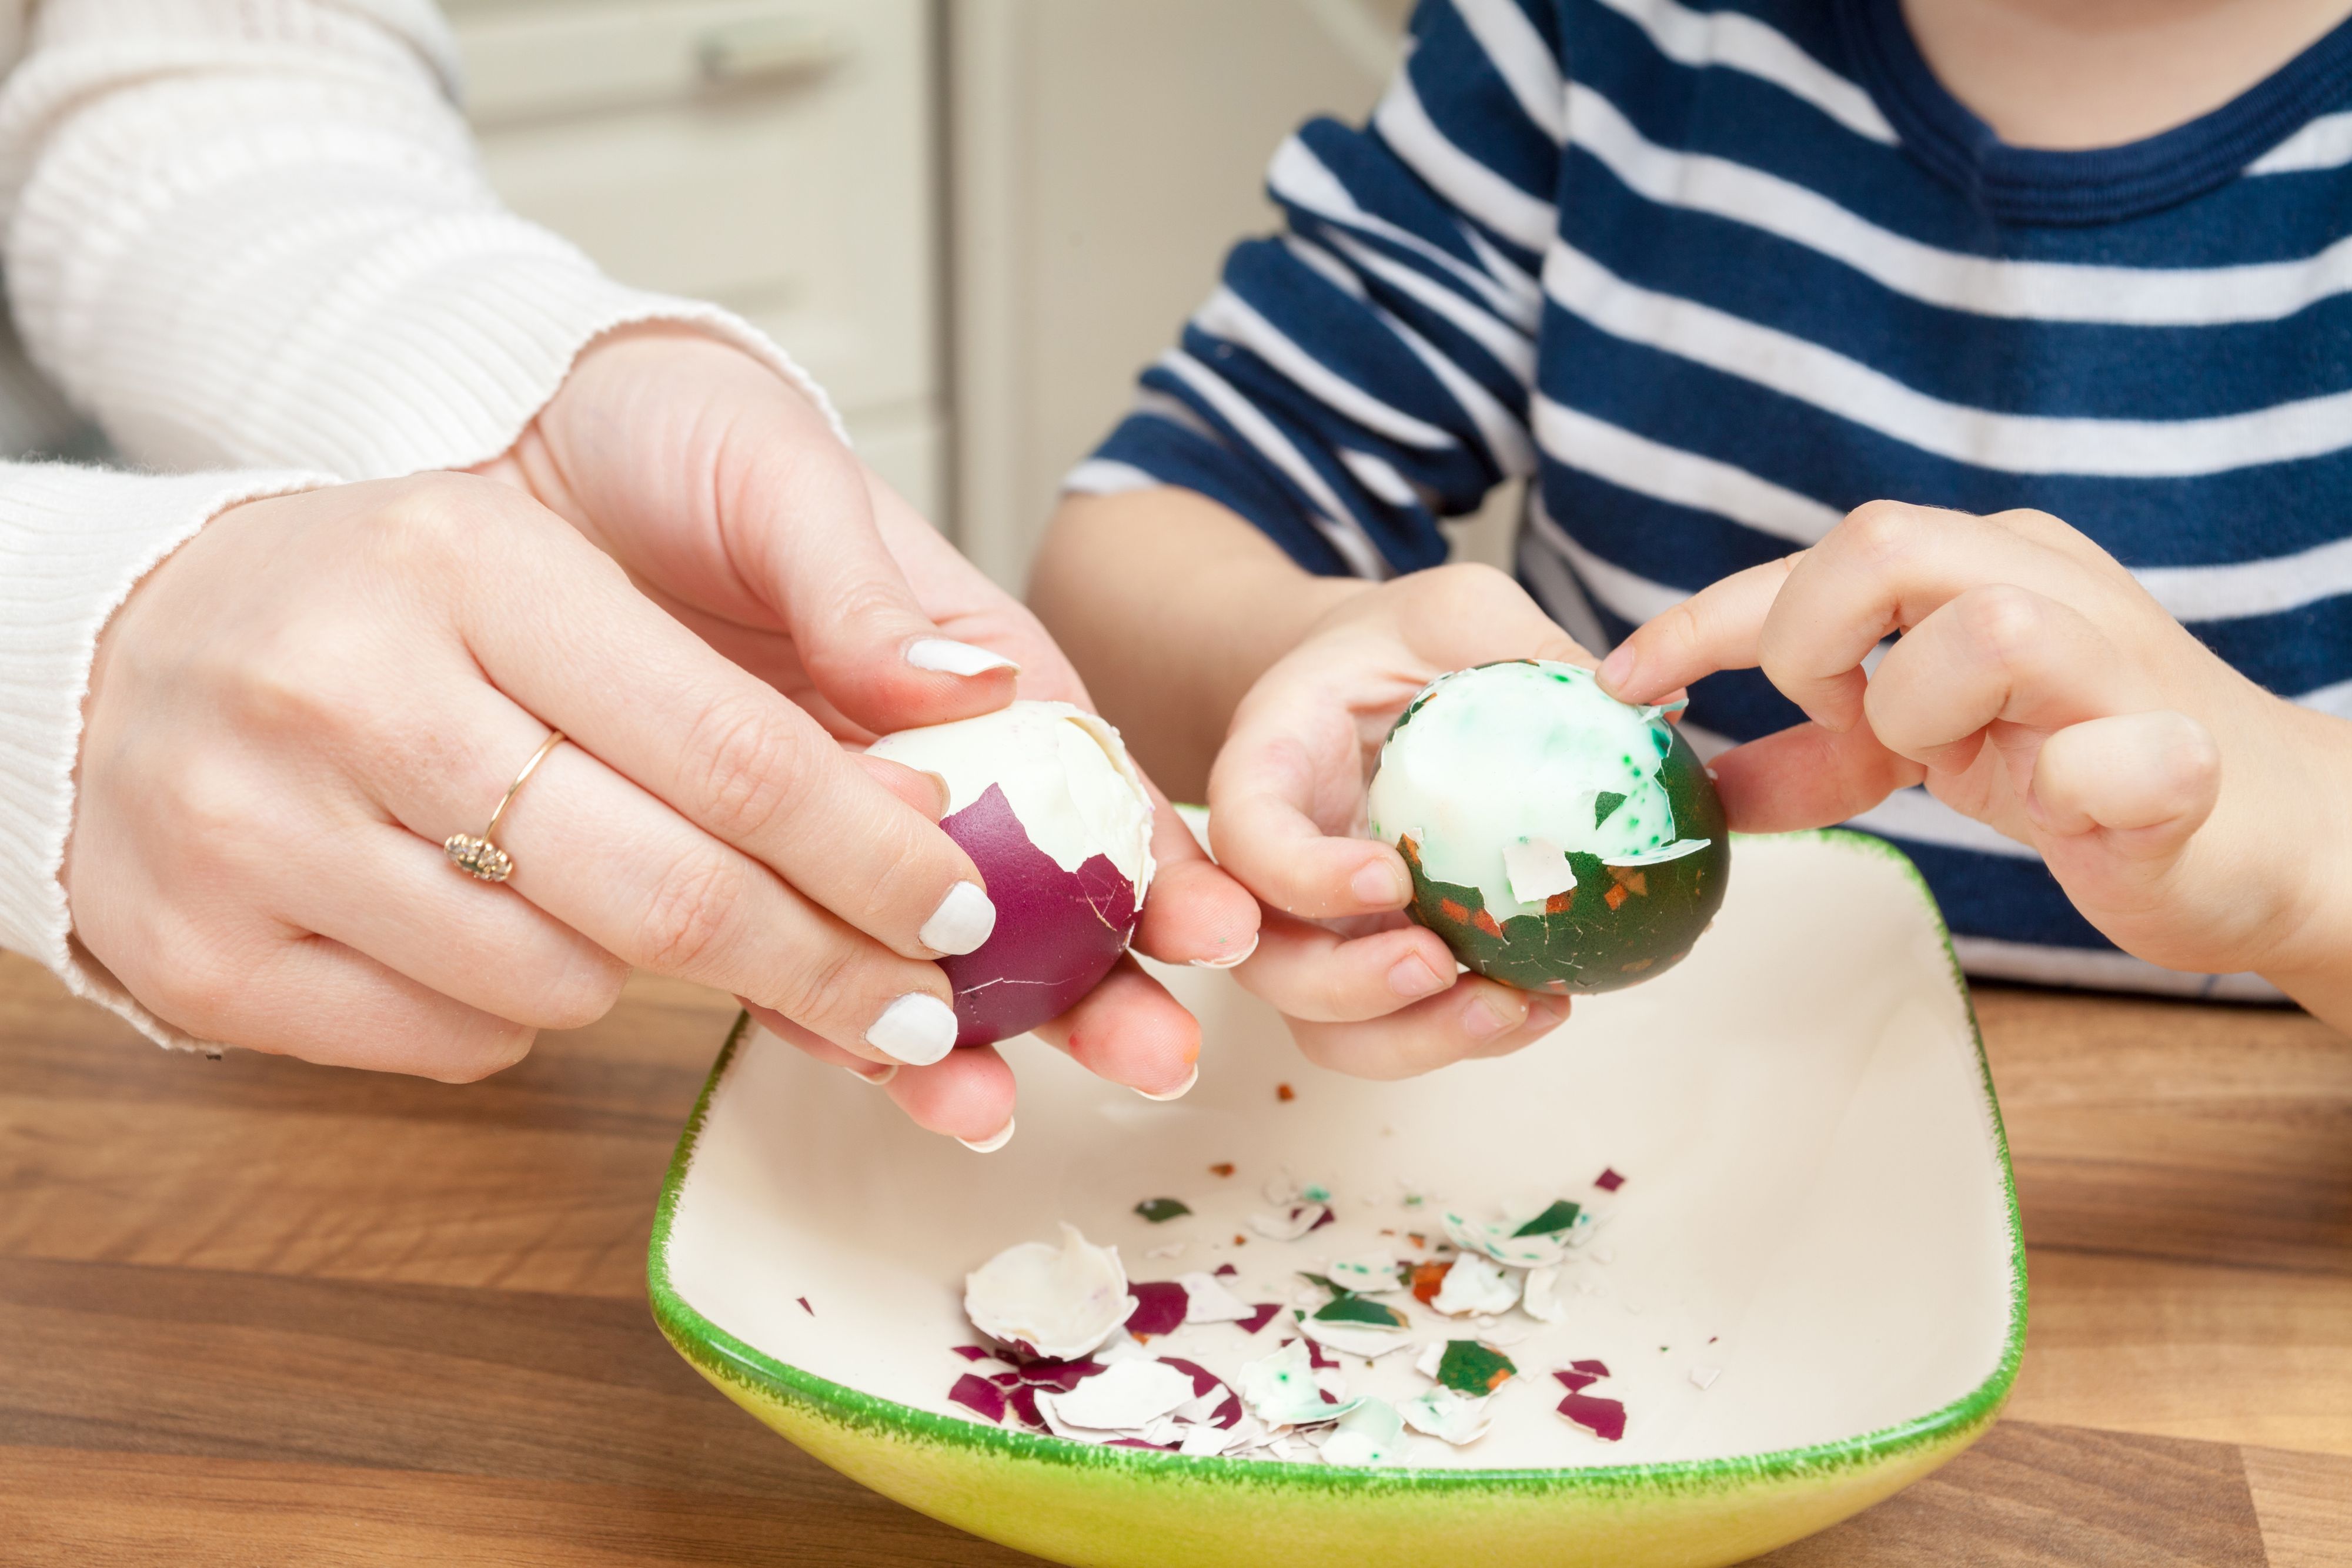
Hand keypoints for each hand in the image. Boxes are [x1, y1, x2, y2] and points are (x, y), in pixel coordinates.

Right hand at [70, 474, 997, 1084]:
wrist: (133, 643)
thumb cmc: (398, 597)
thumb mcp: (556, 563)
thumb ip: (776, 640)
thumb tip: (960, 732)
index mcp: (466, 562)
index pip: (734, 750)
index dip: (873, 853)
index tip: (964, 910)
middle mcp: (346, 690)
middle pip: (664, 892)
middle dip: (824, 968)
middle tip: (916, 1012)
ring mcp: (254, 830)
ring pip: (562, 985)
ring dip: (652, 976)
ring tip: (646, 905)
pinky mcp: (203, 953)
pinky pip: (452, 1045)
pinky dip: (520, 1014)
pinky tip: (505, 931)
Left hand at [481, 327, 1258, 1136]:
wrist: (524, 447)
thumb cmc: (682, 438)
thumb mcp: (783, 481)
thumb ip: (867, 591)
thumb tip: (967, 678)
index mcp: (964, 662)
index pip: (1080, 771)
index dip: (1150, 854)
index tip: (1210, 928)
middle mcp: (914, 756)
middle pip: (1030, 887)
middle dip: (1094, 981)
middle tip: (1154, 1058)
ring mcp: (826, 824)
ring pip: (921, 947)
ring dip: (971, 1033)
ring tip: (995, 1113)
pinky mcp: (730, 864)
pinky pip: (793, 954)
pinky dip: (835, 1020)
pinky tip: (878, 1077)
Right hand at [1208, 563, 1588, 1077]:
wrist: (1378, 682)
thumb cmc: (1407, 642)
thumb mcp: (1459, 611)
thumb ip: (1520, 647)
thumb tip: (1645, 704)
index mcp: (1268, 764)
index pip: (1247, 836)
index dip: (1301, 875)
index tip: (1392, 875)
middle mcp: (1272, 865)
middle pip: (1265, 961)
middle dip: (1346, 985)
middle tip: (1438, 962)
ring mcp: (1318, 926)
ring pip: (1323, 1024)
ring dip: (1411, 1038)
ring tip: (1513, 1008)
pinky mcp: (1375, 959)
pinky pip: (1396, 1029)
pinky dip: (1462, 1039)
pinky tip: (1546, 1007)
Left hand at [1596, 502, 2351, 1007]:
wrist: (2267, 836)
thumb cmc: (2089, 772)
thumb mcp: (1936, 748)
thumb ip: (1825, 752)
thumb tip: (1708, 782)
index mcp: (1985, 570)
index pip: (1818, 560)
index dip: (1702, 619)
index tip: (1621, 681)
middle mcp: (2051, 588)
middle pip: (1885, 542)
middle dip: (1813, 639)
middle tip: (1840, 719)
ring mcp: (2125, 668)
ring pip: (1987, 630)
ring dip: (1924, 714)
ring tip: (1957, 762)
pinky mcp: (2185, 763)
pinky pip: (2115, 756)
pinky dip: (2068, 787)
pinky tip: (2064, 810)